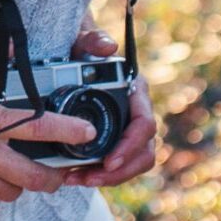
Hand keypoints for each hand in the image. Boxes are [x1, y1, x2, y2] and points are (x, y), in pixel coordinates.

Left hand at [60, 27, 158, 189]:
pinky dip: (100, 175)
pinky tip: (77, 176)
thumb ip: (94, 41)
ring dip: (108, 178)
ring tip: (78, 180)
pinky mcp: (118, 141)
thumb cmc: (84, 50)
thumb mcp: (85, 42)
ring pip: (132, 164)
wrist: (76, 58)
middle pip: (143, 153)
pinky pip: (117, 165)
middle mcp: (138, 114)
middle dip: (119, 171)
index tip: (109, 160)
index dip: (130, 145)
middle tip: (90, 178)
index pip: (144, 125)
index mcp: (137, 93)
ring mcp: (130, 130)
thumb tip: (108, 47)